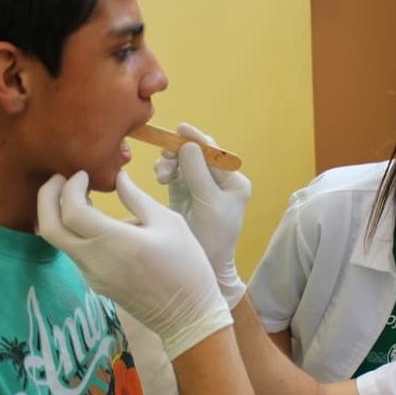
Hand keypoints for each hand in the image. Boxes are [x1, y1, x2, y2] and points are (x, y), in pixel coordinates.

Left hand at [37, 171, 230, 358]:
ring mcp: (92, 276)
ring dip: (59, 214)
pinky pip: (74, 252)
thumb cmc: (186, 265)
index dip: (70, 186)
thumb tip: (118, 177)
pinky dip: (73, 230)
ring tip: (80, 195)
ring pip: (58, 241)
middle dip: (47, 198)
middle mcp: (95, 261)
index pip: (71, 210)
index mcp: (115, 242)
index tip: (83, 173)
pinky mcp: (95, 283)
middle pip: (49, 228)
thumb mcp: (169, 222)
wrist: (188, 316)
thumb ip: (137, 198)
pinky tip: (93, 219)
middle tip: (61, 178)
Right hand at [153, 123, 250, 307]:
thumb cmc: (213, 238)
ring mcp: (201, 187)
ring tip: (162, 175)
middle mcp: (219, 181)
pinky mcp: (185, 194)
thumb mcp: (209, 204)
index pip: (216, 154)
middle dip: (180, 152)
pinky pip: (175, 174)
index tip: (181, 128)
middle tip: (165, 156)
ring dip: (171, 163)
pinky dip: (167, 171)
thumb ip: (198, 174)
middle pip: (197, 154)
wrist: (203, 266)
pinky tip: (161, 178)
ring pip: (183, 162)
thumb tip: (189, 144)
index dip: (197, 139)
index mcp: (234, 182)